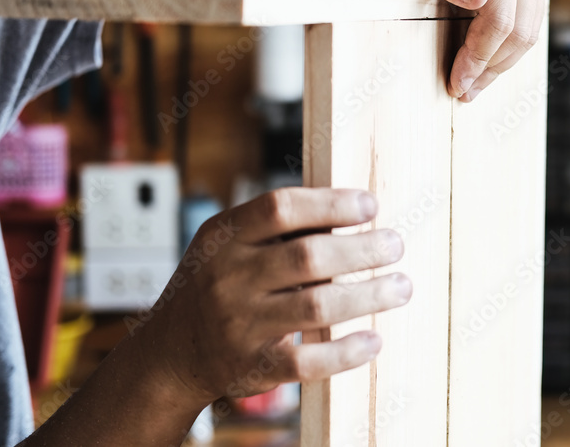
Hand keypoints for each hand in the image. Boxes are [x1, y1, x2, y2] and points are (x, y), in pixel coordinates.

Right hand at [133, 188, 409, 408]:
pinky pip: (307, 360)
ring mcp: (240, 324)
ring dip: (368, 296)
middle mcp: (229, 278)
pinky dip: (345, 352)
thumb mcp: (227, 244)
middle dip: (362, 250)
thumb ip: (276, 228)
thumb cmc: (212, 286)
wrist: (168, 354)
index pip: (280, 208)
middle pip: (307, 257)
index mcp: (224, 237)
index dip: (330, 204)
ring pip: (316, 307)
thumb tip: (351, 210)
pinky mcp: (252, 365)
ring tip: (400, 287)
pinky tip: (372, 340)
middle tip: (395, 245)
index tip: (369, 205)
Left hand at [375, 0, 547, 101]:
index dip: (478, 56)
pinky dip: (504, 53)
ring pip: (528, 36)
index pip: (500, 19)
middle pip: (520, 31)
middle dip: (489, 67)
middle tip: (462, 91)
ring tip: (470, 85)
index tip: (456, 83)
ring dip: (499, 66)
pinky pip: (526, 30)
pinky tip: (481, 67)